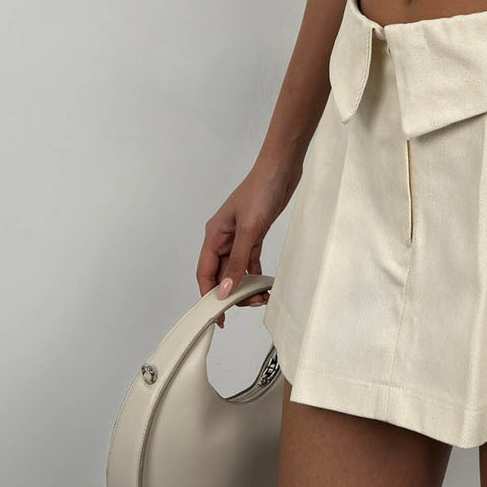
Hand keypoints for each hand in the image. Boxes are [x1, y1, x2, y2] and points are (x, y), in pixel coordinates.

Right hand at [196, 155, 302, 327]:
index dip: (208, 297)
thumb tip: (225, 290)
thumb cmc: (261, 190)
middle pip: (221, 275)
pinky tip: (265, 284)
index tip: (216, 317)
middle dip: (233, 293)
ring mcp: (239, 237)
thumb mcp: (249, 230)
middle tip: (251, 304)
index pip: (205, 273)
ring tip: (263, 296)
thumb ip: (237, 262)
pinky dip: (256, 274)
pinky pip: (250, 261)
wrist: (281, 169)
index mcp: (214, 235)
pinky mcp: (254, 234)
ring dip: (247, 286)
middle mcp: (223, 238)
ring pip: (236, 270)